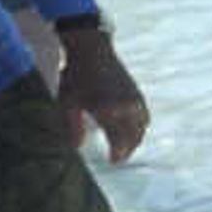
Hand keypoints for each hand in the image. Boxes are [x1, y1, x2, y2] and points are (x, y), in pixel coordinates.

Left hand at [55, 27, 149, 164]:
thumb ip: (72, 127)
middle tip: (119, 158)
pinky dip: (140, 126)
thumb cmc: (75, 75)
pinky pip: (144, 116)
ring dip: (136, 139)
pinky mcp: (137, 94)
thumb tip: (77, 148)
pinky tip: (132, 128)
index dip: (117, 154)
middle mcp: (126, 108)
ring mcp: (135, 100)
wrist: (91, 49)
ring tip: (126, 145)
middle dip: (128, 149)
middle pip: (133, 137)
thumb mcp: (67, 102)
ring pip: (142, 127)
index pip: (119, 141)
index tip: (113, 162)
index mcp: (109, 111)